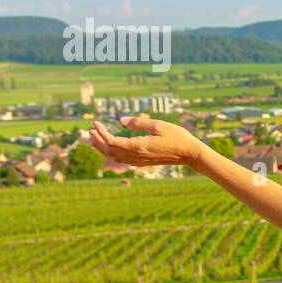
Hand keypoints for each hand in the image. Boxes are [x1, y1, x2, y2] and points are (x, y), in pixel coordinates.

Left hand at [89, 115, 204, 167]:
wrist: (190, 154)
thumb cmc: (177, 137)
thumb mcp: (158, 125)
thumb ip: (138, 122)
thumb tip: (121, 120)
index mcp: (138, 146)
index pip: (112, 141)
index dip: (101, 132)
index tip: (96, 122)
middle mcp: (136, 156)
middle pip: (109, 151)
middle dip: (98, 141)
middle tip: (90, 130)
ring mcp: (140, 161)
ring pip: (115, 157)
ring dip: (103, 149)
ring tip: (95, 140)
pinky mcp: (143, 162)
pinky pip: (123, 160)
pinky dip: (113, 154)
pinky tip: (111, 149)